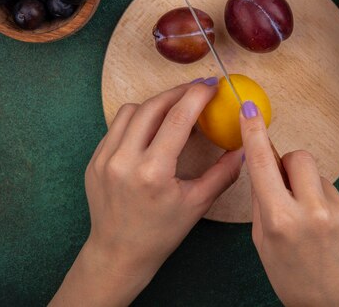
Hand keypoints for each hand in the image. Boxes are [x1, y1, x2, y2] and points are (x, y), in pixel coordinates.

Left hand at [51, 79, 242, 306]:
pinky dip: (137, 120)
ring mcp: (104, 159)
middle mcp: (124, 160)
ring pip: (131, 111)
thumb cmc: (161, 233)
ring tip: (175, 108)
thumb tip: (243, 149)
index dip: (197, 95)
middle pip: (153, 106)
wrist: (118, 253)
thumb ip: (223, 174)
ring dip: (155, 104)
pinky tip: (153, 128)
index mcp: (153, 172)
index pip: (178, 118)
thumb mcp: (198, 204)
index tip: (212, 85)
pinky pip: (116, 126)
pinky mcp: (94, 160)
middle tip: (197, 90)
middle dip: (178, 92)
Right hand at [239, 101, 338, 306]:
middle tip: (289, 188)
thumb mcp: (262, 241)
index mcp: (280, 219)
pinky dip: (331, 207)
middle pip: (300, 157)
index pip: (262, 163)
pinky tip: (331, 233)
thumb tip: (261, 161)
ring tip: (313, 222)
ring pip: (321, 177)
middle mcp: (312, 213)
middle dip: (291, 166)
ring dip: (313, 189)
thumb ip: (262, 199)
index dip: (253, 132)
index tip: (249, 109)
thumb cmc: (291, 277)